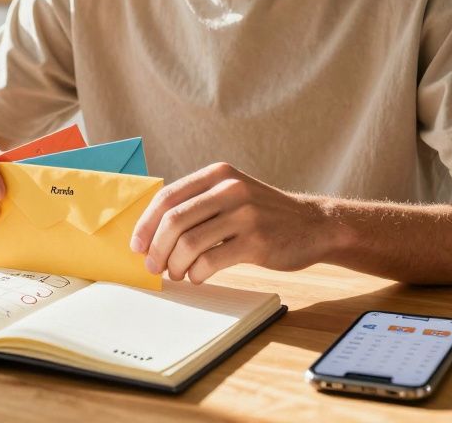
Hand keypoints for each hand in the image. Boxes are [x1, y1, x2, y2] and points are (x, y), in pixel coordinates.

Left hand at [130, 162, 332, 283]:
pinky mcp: (256, 241)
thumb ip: (198, 203)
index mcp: (218, 175)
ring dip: (175, 265)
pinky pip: (211, 261)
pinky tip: (197, 276)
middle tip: (152, 266)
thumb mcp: (232, 193)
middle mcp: (230, 189)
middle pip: (174, 220)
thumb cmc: (264, 214)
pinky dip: (197, 273)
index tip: (137, 246)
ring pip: (189, 242)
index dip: (146, 224)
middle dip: (156, 248)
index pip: (167, 197)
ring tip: (176, 274)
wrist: (313, 225)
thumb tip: (152, 232)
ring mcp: (245, 214)